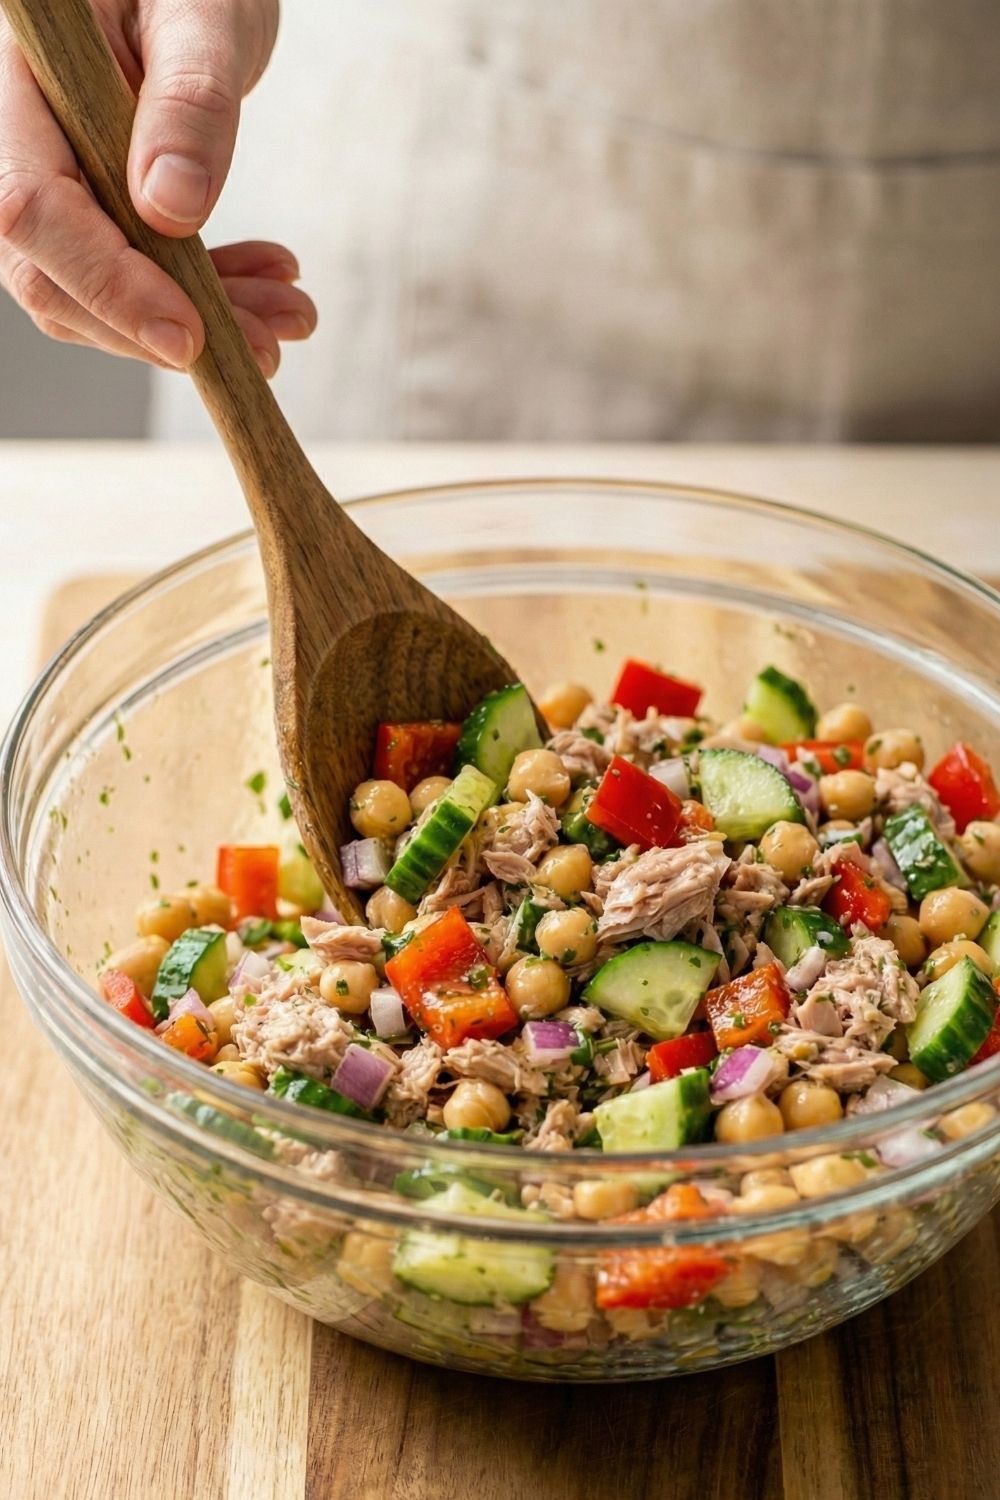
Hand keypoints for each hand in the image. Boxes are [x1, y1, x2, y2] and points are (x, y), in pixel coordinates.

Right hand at [0, 0, 314, 375]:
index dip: (107, 283)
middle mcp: (18, 139)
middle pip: (55, 274)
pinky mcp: (96, 208)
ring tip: (290, 315)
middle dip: (162, 327)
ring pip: (99, 293)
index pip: (32, 205)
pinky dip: (207, 297)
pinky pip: (135, 277)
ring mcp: (53, 179)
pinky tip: (268, 287)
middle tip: (268, 346)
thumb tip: (170, 209)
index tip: (189, 336)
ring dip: (201, 322)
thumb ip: (189, 102)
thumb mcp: (203, 14)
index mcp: (18, 80)